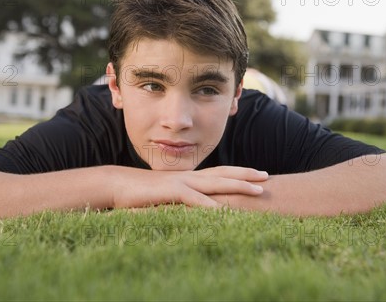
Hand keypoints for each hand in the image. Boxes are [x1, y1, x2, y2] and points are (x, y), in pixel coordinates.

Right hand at [110, 166, 268, 208]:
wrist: (117, 185)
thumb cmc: (140, 192)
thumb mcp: (165, 194)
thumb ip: (180, 197)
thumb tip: (192, 205)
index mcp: (189, 177)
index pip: (218, 173)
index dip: (238, 173)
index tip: (256, 174)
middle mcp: (189, 177)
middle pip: (223, 174)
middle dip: (246, 175)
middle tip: (267, 177)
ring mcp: (181, 183)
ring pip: (216, 183)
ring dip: (238, 186)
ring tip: (258, 190)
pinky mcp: (171, 191)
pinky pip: (195, 199)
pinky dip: (211, 205)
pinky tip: (225, 212)